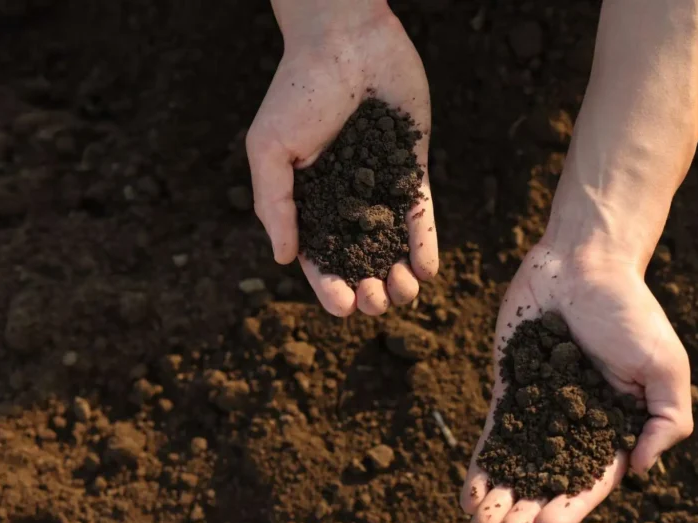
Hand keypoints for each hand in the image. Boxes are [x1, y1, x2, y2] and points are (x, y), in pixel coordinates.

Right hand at [246, 1, 436, 316]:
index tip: (342, 307)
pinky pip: (419, 213)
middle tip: (376, 302)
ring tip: (404, 292)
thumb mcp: (269, 148)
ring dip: (399, 275)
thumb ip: (275, 204)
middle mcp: (344, 197)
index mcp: (306, 198)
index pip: (318, 254)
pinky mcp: (411, 168)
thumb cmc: (298, 89)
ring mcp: (379, 184)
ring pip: (390, 243)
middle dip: (368, 288)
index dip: (328, 285)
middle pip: (358, 257)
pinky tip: (428, 270)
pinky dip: (424, 242)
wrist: (345, 40)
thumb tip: (283, 259)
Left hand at [459, 239, 692, 522]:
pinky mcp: (511, 389)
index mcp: (616, 427)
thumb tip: (640, 470)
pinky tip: (468, 494)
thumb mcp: (666, 366)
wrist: (584, 261)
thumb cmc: (631, 311)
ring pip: (518, 466)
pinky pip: (494, 434)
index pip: (591, 481)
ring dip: (499, 500)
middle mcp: (577, 426)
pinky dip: (483, 465)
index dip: (568, 508)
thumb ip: (666, 421)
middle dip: (525, 514)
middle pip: (548, 483)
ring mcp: (541, 409)